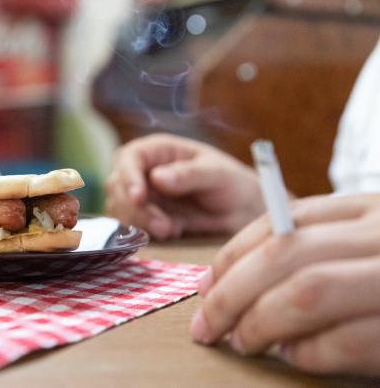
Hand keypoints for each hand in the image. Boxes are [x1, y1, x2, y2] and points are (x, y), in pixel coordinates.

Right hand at [105, 133, 263, 239]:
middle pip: (117, 186)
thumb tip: (157, 178)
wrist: (241, 213)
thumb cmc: (231, 183)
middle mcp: (142, 171)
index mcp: (157, 150)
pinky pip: (130, 227)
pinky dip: (144, 233)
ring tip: (172, 230)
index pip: (130, 158)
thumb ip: (188, 174)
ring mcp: (140, 197)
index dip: (128, 176)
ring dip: (140, 223)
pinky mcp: (142, 220)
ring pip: (120, 209)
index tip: (137, 197)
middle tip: (163, 226)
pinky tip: (172, 233)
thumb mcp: (217, 174)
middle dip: (135, 208)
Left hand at [191, 194, 379, 375]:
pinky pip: (343, 342)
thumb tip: (222, 284)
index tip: (205, 285)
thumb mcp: (361, 249)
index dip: (233, 253)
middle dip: (230, 294)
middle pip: (282, 253)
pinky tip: (292, 356)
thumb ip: (310, 252)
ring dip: (259, 323)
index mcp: (366, 210)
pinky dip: (306, 353)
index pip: (282, 220)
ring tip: (240, 342)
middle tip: (204, 326)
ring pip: (305, 293)